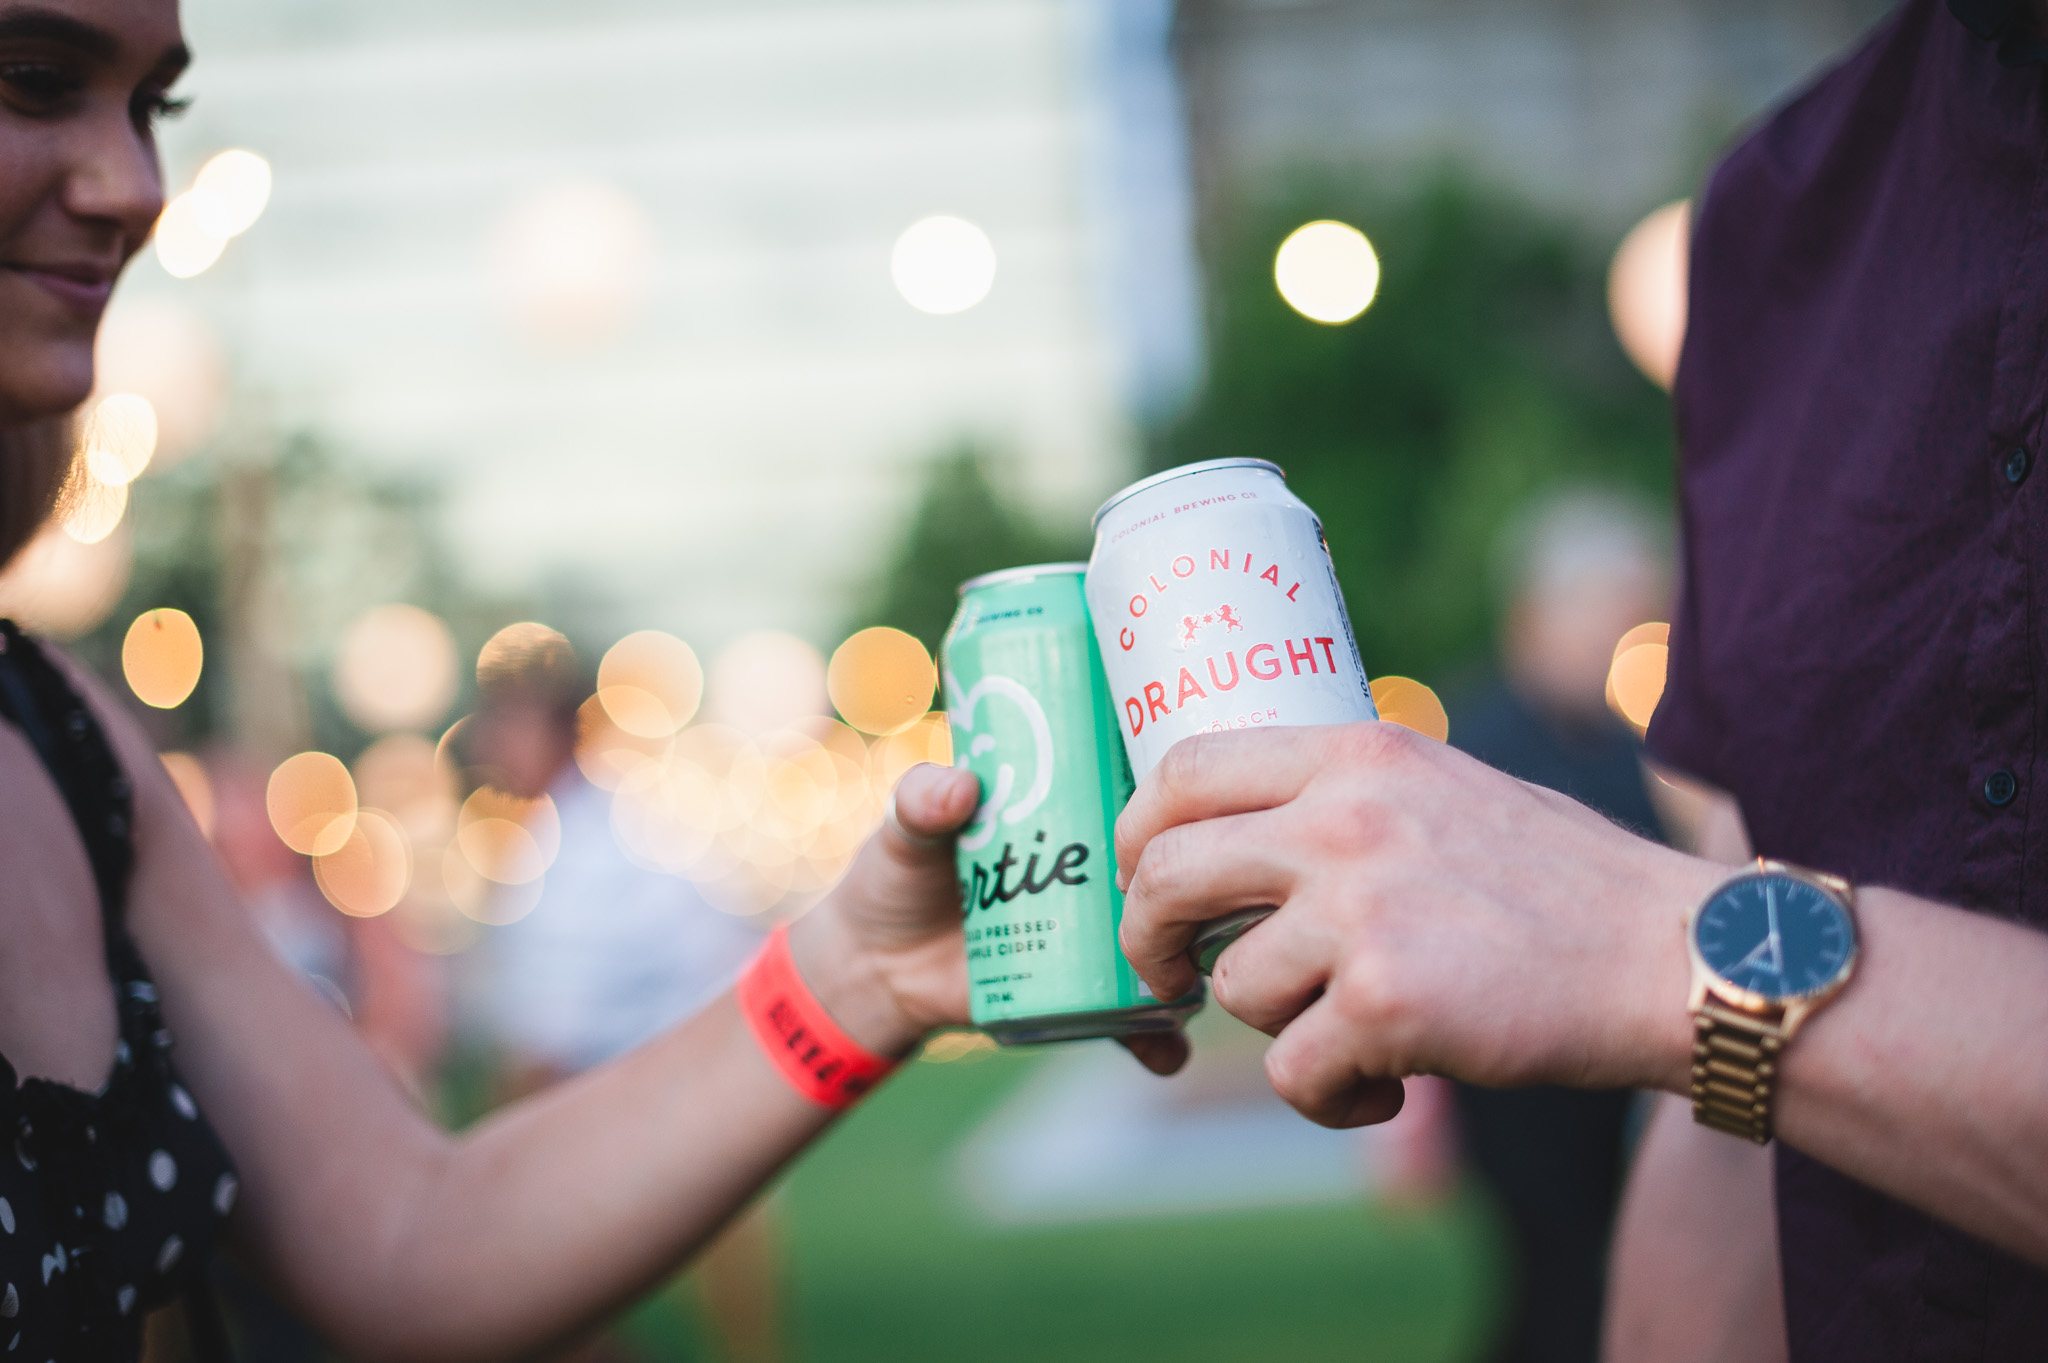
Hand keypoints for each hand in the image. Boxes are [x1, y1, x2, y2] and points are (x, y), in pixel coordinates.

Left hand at [790, 762, 1189, 1075]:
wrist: (877, 971)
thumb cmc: (894, 880)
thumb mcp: (903, 832)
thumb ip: (920, 803)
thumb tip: (962, 788)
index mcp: (1064, 814)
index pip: (1128, 794)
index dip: (1168, 794)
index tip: (1200, 794)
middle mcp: (1094, 874)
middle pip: (1159, 874)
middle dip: (1192, 883)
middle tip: (1204, 887)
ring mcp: (1094, 938)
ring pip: (1161, 944)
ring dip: (1189, 960)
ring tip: (1200, 972)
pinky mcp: (1080, 993)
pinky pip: (1130, 1015)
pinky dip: (1153, 1035)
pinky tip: (1168, 1049)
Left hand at [1114, 722, 1722, 1125]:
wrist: (1675, 956)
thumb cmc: (1564, 884)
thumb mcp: (1445, 787)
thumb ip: (1347, 799)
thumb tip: (1232, 836)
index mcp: (1359, 753)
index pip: (1184, 768)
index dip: (1139, 833)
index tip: (1141, 879)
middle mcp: (1346, 819)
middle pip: (1168, 872)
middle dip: (1148, 940)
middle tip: (1168, 977)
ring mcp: (1362, 910)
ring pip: (1236, 989)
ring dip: (1284, 1029)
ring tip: (1364, 1031)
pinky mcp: (1386, 1003)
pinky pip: (1292, 1072)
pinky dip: (1332, 1098)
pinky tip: (1393, 1084)